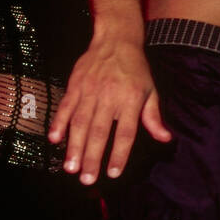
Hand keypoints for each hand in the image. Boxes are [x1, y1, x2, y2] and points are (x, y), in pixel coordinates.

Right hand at [48, 36, 172, 184]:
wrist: (117, 40)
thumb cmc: (136, 69)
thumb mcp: (150, 91)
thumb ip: (154, 117)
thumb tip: (166, 138)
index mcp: (131, 100)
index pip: (125, 132)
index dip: (119, 153)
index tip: (113, 173)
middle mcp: (109, 96)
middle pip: (99, 131)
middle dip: (92, 157)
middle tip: (86, 179)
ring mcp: (90, 90)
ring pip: (80, 122)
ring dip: (74, 146)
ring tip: (70, 168)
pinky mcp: (75, 84)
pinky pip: (65, 106)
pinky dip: (59, 123)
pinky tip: (54, 140)